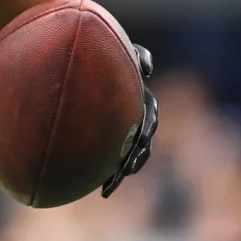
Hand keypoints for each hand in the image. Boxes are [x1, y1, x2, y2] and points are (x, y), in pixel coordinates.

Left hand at [102, 43, 157, 197]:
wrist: (96, 62)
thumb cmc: (114, 54)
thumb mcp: (131, 51)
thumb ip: (141, 56)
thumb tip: (148, 70)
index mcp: (145, 104)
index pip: (149, 124)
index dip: (145, 138)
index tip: (138, 149)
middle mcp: (138, 120)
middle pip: (140, 147)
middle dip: (132, 161)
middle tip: (124, 173)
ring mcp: (126, 130)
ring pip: (126, 156)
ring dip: (119, 173)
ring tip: (107, 189)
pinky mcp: (113, 137)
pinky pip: (110, 155)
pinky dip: (104, 169)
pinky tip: (91, 182)